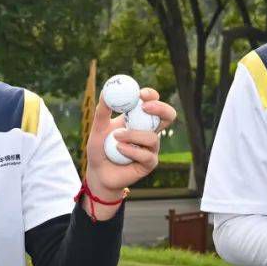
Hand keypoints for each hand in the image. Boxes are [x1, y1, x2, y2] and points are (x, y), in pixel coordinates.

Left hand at [84, 87, 177, 202]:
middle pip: (168, 116)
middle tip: (145, 107)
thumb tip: (107, 92)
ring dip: (132, 135)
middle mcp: (149, 131)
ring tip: (116, 138)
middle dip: (160, 109)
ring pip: (152, 137)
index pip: (153, 102)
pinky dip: (131, 150)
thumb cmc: (99, 149)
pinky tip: (119, 150)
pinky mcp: (150, 163)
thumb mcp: (97, 128)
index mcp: (139, 118)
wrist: (98, 173)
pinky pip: (146, 154)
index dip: (151, 96)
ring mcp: (152, 147)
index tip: (140, 94)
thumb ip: (102, 111)